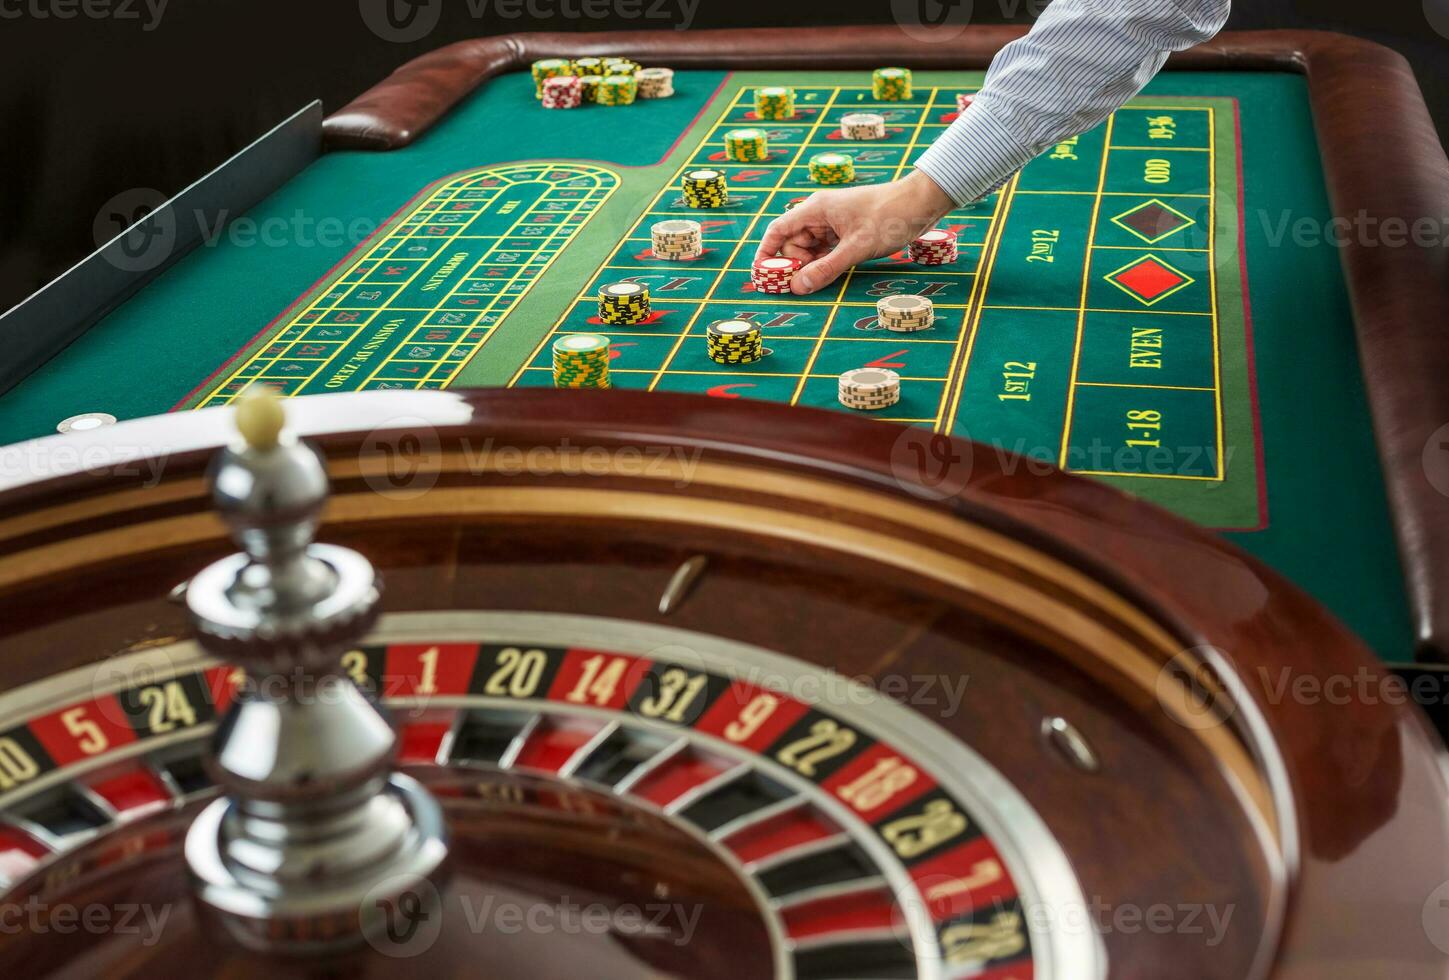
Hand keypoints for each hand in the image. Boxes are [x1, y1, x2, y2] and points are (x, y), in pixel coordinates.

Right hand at [755, 170, 955, 294]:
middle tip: (802, 287)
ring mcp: (833, 223)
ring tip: (817, 284)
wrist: (921, 203)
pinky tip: (829, 276)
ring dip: (811, 267)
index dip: (766, 254)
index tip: (762, 277)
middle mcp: (820, 214)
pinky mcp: (846, 232)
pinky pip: (826, 251)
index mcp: (815, 209)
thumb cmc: (890, 217)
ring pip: (810, 250)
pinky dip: (825, 264)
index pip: (778, 231)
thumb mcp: (856, 248)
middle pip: (792, 244)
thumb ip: (826, 269)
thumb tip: (797, 288)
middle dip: (794, 266)